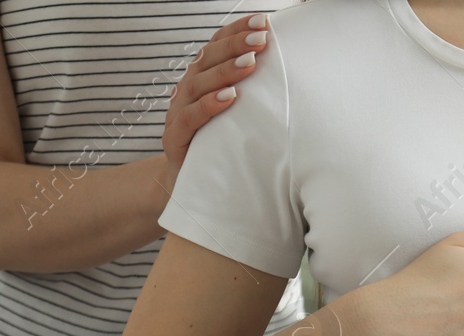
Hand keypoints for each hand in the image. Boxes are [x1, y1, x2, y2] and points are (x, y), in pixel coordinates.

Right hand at [160, 14, 271, 182]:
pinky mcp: (175, 138)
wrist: (191, 186)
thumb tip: (289, 73)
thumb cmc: (220, 147)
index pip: (216, 46)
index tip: (264, 22)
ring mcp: (178, 113)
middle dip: (235, 46)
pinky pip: (190, 117)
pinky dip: (209, 105)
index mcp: (201, 79)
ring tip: (250, 63)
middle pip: (207, 59)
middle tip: (261, 38)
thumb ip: (253, 94)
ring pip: (198, 84)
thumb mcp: (238, 117)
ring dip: (225, 71)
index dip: (237, 32)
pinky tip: (229, 97)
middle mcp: (187, 91)